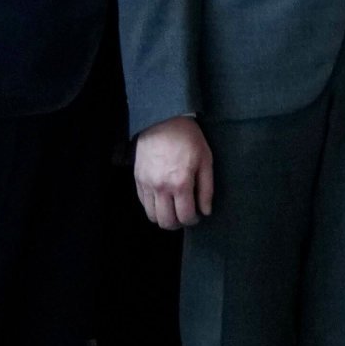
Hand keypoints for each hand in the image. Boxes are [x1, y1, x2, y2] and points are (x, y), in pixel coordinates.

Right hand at [132, 116, 213, 230]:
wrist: (162, 122)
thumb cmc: (189, 139)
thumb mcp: (206, 160)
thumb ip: (206, 188)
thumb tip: (206, 211)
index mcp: (180, 183)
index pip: (185, 216)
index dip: (193, 220)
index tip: (198, 216)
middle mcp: (161, 188)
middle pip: (166, 222)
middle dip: (178, 223)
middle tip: (186, 216)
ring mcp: (147, 186)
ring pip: (152, 216)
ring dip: (164, 218)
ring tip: (175, 209)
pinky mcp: (138, 181)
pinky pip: (144, 204)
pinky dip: (154, 208)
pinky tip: (164, 200)